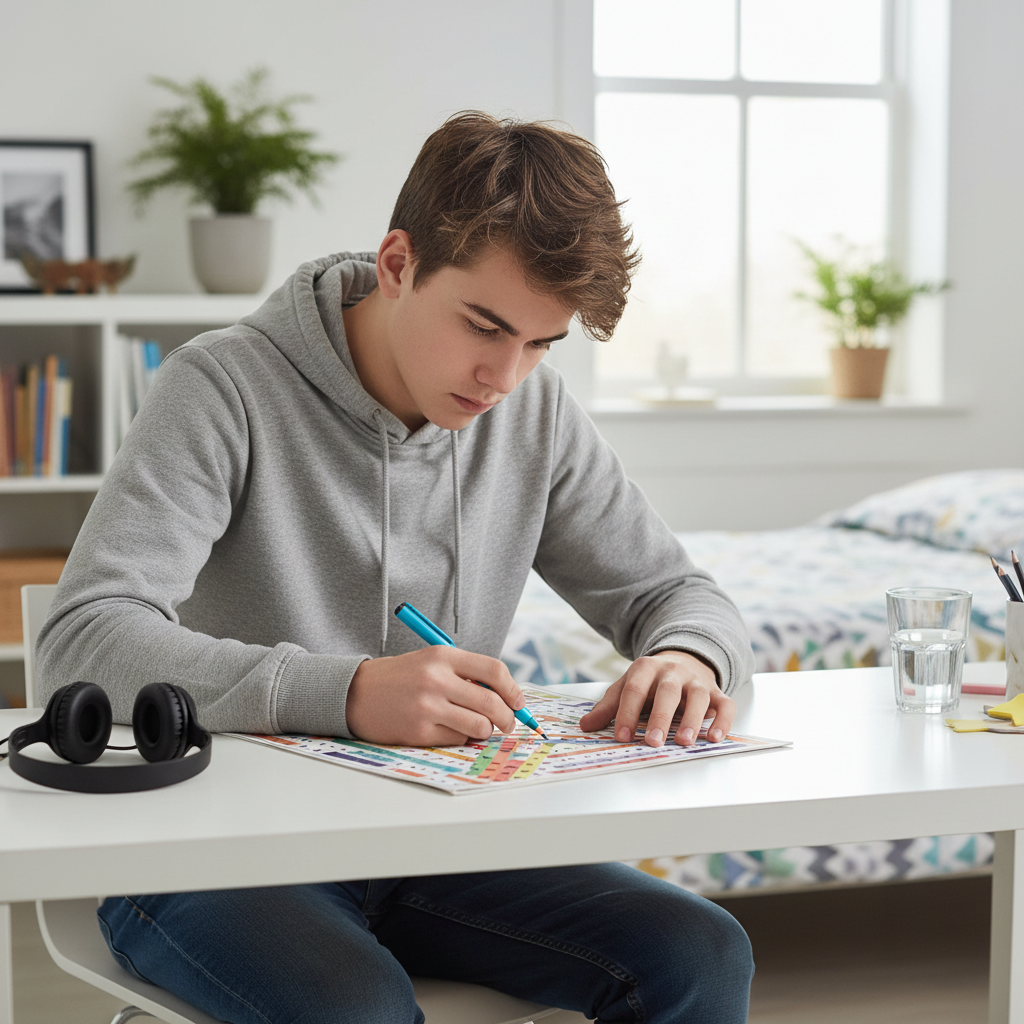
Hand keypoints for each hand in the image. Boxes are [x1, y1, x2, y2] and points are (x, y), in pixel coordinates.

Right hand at [346, 647, 525, 745]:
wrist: (356, 692)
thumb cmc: (400, 677)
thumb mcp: (432, 661)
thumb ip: (465, 673)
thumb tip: (505, 696)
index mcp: (443, 656)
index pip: (494, 670)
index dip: (513, 689)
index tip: (518, 701)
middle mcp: (436, 679)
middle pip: (491, 702)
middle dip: (508, 717)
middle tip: (508, 723)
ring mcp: (427, 706)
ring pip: (479, 726)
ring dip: (485, 730)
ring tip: (478, 727)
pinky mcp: (418, 731)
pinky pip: (457, 739)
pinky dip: (461, 737)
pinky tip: (449, 730)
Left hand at [578, 650, 734, 747]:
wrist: (684, 658)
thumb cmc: (651, 680)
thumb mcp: (627, 686)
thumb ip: (608, 706)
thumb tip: (586, 726)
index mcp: (646, 668)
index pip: (634, 688)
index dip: (626, 712)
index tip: (621, 736)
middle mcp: (673, 672)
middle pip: (668, 691)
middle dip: (660, 717)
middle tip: (652, 742)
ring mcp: (697, 681)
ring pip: (698, 697)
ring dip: (692, 719)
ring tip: (683, 741)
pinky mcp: (717, 692)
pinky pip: (726, 704)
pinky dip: (723, 721)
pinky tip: (714, 737)